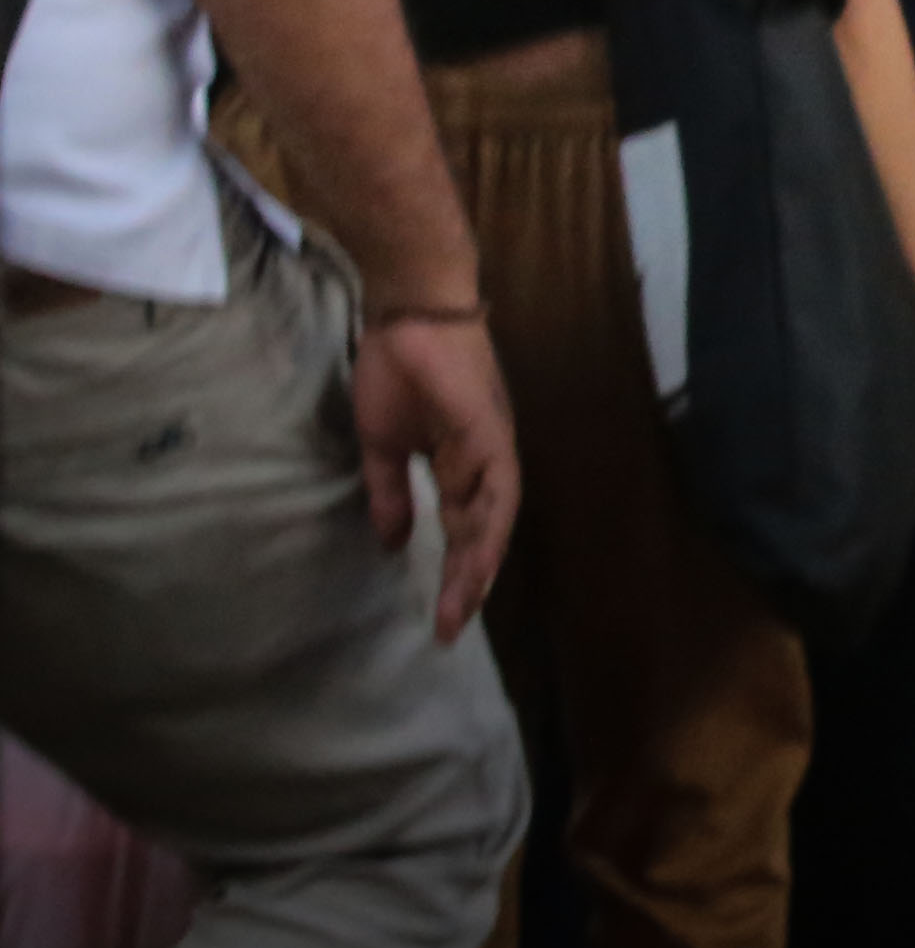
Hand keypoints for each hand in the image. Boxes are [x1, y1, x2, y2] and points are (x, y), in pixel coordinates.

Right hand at [351, 310, 520, 640]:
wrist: (406, 316)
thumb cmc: (397, 372)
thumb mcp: (384, 445)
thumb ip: (392, 493)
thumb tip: (394, 543)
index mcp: (462, 466)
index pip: (464, 530)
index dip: (456, 573)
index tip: (441, 621)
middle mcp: (485, 461)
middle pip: (483, 532)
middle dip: (468, 582)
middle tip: (449, 631)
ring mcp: (490, 446)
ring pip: (495, 516)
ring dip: (480, 562)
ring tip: (462, 605)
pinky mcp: (488, 429)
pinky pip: (496, 482)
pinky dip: (490, 520)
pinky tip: (479, 552)